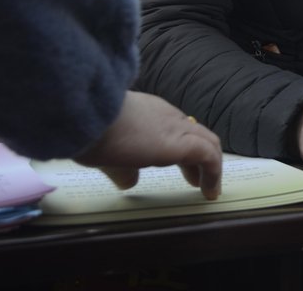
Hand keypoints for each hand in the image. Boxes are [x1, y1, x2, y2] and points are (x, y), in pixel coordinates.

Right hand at [73, 90, 223, 199]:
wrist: (88, 114)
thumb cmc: (88, 131)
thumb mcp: (106, 152)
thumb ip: (121, 166)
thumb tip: (129, 181)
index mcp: (148, 113)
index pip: (175, 128)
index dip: (181, 148)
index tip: (182, 166)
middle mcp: (166, 116)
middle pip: (195, 134)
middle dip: (199, 159)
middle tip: (197, 180)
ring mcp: (175, 126)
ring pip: (207, 142)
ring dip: (211, 167)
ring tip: (209, 189)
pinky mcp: (181, 142)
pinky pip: (208, 156)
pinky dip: (213, 173)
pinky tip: (209, 190)